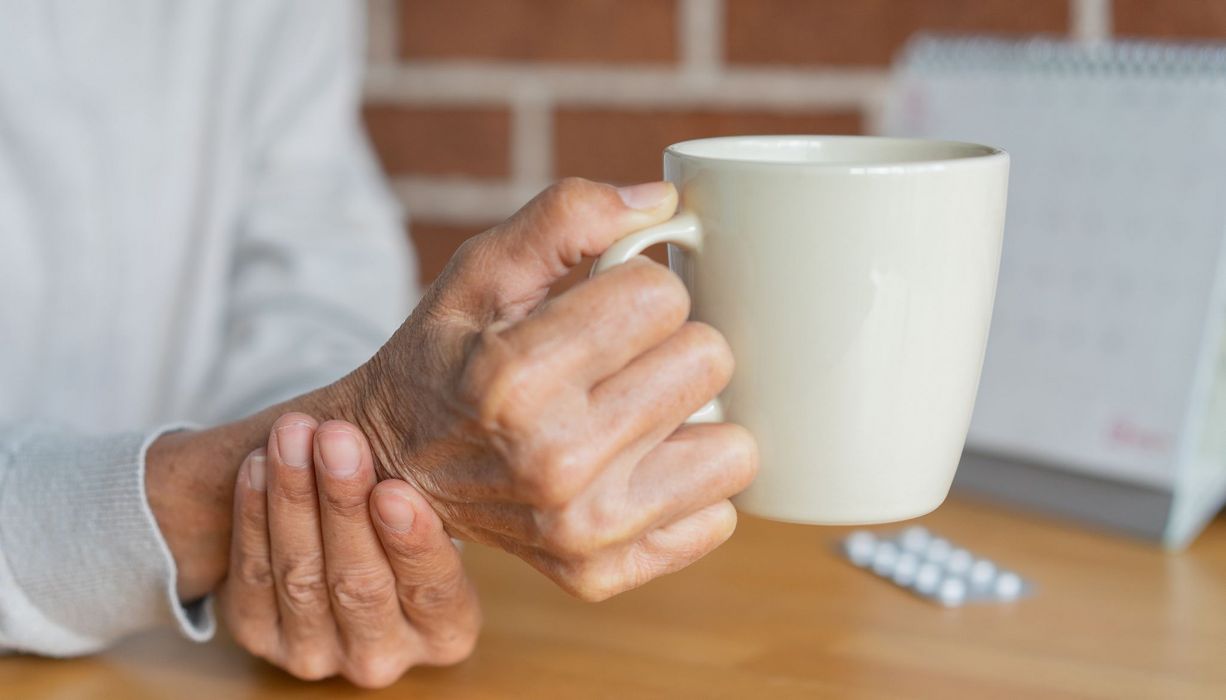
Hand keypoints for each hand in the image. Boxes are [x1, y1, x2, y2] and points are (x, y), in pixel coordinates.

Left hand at [217, 413, 479, 687]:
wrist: (336, 545)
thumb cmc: (399, 516)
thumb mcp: (432, 510)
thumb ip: (433, 489)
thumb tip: (452, 421)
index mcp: (446, 631)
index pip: (434, 592)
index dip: (412, 544)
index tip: (392, 490)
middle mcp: (382, 655)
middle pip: (360, 584)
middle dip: (343, 504)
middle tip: (336, 438)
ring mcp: (317, 654)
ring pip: (301, 577)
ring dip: (293, 498)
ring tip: (293, 436)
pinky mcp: (260, 636)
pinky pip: (253, 576)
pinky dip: (253, 516)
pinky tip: (258, 466)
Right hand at [348, 178, 758, 600]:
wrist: (394, 466)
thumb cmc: (445, 358)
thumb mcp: (480, 271)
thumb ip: (566, 217)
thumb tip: (663, 201)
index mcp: (515, 377)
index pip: (664, 296)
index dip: (639, 287)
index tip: (603, 307)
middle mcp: (553, 462)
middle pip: (709, 361)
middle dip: (671, 345)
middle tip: (621, 359)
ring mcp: (583, 530)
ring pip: (736, 447)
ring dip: (693, 420)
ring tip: (635, 413)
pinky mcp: (603, 572)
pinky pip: (719, 516)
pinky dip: (685, 485)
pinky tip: (634, 467)